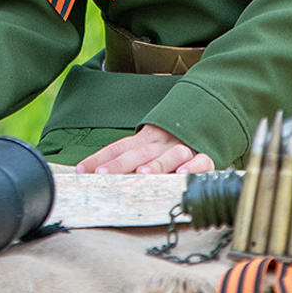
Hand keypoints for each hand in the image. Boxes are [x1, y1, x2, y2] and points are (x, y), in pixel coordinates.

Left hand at [75, 124, 214, 175]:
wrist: (209, 117)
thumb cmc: (170, 143)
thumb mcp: (147, 144)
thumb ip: (126, 157)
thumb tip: (91, 171)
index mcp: (146, 137)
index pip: (119, 146)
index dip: (101, 157)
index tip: (82, 170)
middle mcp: (162, 141)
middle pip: (139, 152)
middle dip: (120, 164)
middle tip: (104, 174)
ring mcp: (184, 148)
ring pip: (169, 155)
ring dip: (156, 164)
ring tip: (143, 173)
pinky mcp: (205, 156)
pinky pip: (201, 161)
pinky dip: (193, 167)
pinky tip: (182, 174)